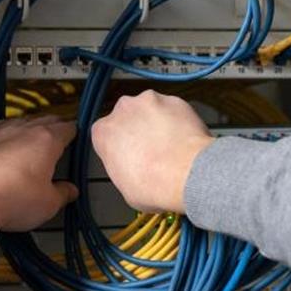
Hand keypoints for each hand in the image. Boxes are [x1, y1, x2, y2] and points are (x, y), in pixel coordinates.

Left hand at [0, 115, 77, 231]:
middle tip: (59, 138)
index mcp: (47, 139)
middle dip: (55, 128)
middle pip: (46, 120)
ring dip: (31, 130)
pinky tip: (7, 146)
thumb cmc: (9, 198)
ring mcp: (0, 132)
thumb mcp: (49, 203)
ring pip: (22, 122)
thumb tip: (68, 191)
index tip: (76, 138)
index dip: (76, 133)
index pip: (69, 128)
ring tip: (34, 143)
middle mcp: (23, 129)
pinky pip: (0, 130)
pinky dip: (8, 136)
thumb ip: (63, 193)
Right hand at [90, 90, 214, 212]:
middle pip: (128, 117)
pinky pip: (173, 109)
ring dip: (157, 124)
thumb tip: (132, 174)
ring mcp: (150, 102)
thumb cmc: (155, 183)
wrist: (186, 174)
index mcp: (104, 132)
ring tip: (169, 147)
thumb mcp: (125, 189)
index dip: (119, 147)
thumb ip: (123, 170)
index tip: (127, 155)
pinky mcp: (174, 101)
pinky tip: (182, 140)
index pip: (106, 135)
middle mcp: (123, 110)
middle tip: (150, 152)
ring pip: (151, 110)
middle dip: (138, 131)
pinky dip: (177, 121)